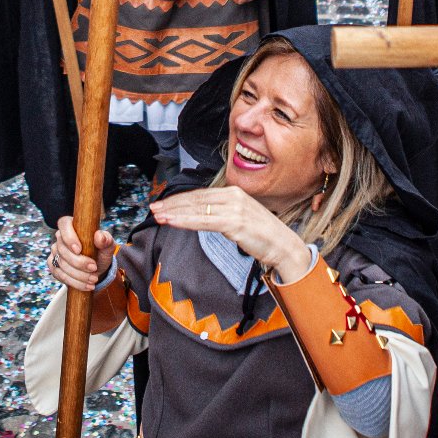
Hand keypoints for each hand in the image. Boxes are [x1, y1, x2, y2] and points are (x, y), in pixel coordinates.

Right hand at [48, 215, 114, 291]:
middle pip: (63, 249)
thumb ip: (105, 240)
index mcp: (71, 226)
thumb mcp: (107, 246)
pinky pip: (60, 275)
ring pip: (62, 264)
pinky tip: (87, 285)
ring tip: (94, 279)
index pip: (64, 224)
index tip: (79, 250)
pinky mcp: (53, 266)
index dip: (69, 237)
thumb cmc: (100, 252)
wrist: (96, 268)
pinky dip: (74, 282)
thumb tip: (99, 236)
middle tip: (94, 268)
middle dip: (79, 262)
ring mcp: (55, 252)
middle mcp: (60, 238)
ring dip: (79, 275)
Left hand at [151, 187, 313, 281]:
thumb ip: (222, 212)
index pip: (200, 194)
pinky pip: (204, 221)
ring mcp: (234, 209)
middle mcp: (233, 196)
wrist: (283, 245)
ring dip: (174, 212)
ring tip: (158, 215)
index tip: (164, 204)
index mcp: (234, 192)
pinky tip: (173, 222)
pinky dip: (185, 221)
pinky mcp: (234, 223)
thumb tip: (202, 214)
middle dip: (172, 204)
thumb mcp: (240, 217)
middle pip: (195, 199)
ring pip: (196, 209)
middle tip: (154, 208)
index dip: (179, 199)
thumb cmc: (263, 235)